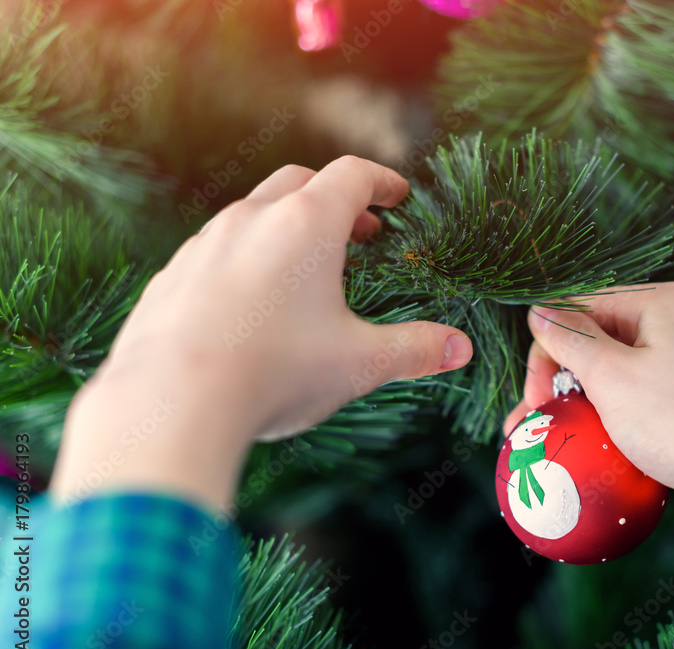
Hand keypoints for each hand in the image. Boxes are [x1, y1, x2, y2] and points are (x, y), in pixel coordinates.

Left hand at [50, 157, 473, 509]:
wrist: (170, 404)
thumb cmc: (275, 374)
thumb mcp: (359, 363)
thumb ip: (415, 349)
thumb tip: (460, 349)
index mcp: (306, 225)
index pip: (352, 176)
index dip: (381, 182)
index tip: (397, 197)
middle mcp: (251, 221)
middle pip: (299, 182)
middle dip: (334, 199)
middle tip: (360, 232)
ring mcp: (204, 246)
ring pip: (251, 215)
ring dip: (285, 228)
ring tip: (306, 270)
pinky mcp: (171, 278)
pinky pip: (214, 252)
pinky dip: (244, 259)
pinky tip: (250, 304)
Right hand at [504, 283, 673, 596]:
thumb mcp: (614, 378)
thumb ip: (570, 340)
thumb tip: (538, 310)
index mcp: (662, 301)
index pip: (581, 309)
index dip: (547, 352)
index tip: (534, 402)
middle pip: (605, 340)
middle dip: (565, 382)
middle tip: (542, 427)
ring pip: (630, 373)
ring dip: (594, 404)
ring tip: (571, 442)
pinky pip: (659, 397)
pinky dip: (631, 418)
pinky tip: (618, 448)